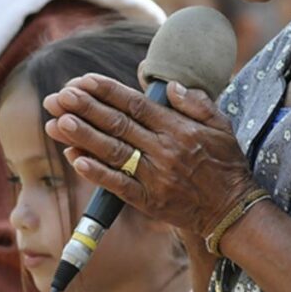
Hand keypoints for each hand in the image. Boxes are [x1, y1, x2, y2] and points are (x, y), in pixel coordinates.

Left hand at [43, 73, 255, 236]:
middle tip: (59, 96)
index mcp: (177, 128)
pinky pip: (119, 185)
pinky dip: (96, 173)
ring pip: (113, 152)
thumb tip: (169, 85)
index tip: (82, 80)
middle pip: (118, 124)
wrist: (232, 211)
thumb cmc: (225, 164)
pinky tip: (76, 159)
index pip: (135, 104)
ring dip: (83, 136)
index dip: (106, 91)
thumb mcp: (220, 125)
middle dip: (86, 108)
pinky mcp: (149, 201)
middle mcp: (163, 149)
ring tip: (58, 122)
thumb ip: (195, 102)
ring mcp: (154, 176)